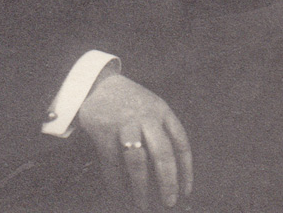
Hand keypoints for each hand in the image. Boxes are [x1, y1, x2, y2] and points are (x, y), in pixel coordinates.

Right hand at [78, 74, 191, 209]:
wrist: (97, 83)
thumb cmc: (129, 102)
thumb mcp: (150, 107)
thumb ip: (161, 132)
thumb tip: (170, 174)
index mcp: (162, 110)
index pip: (180, 142)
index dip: (185, 169)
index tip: (185, 191)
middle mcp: (146, 116)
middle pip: (162, 153)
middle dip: (167, 181)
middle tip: (168, 202)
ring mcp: (124, 122)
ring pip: (137, 160)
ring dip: (141, 186)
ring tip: (142, 203)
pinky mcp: (104, 130)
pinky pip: (112, 162)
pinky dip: (116, 181)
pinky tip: (119, 192)